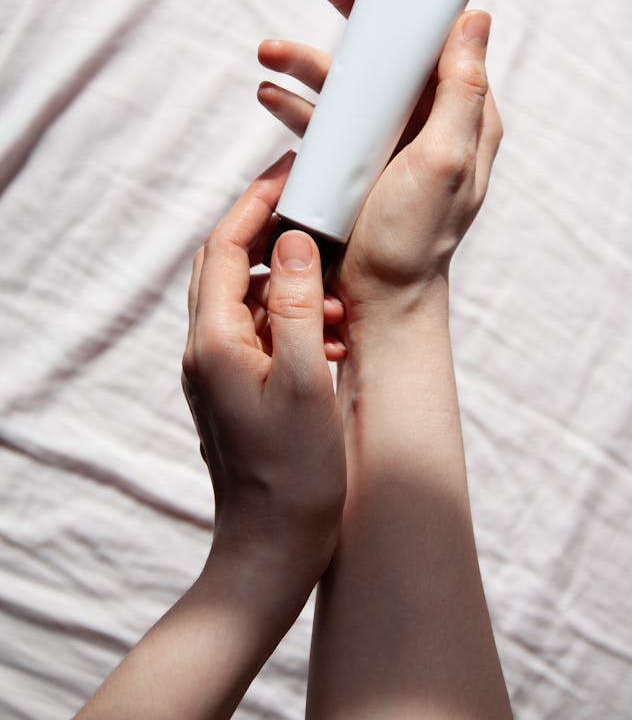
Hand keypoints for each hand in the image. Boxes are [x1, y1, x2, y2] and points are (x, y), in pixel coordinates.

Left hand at [182, 152, 345, 589]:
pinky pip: (260, 333)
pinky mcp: (237, 389)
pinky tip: (331, 334)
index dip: (256, 202)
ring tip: (337, 292)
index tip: (293, 172)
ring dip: (289, 281)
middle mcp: (205, 350)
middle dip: (271, 231)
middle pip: (228, 264)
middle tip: (320, 209)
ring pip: (247, 298)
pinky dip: (292, 319)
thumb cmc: (293, 474)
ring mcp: (218, 371)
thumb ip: (294, 304)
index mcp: (214, 342)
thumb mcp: (304, 381)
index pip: (223, 246)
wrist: (272, 547)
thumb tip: (291, 239)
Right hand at [257, 0, 501, 315]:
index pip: (442, 29)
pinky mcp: (352, 161)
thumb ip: (462, 90)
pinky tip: (268, 94)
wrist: (376, 304)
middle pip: (387, 41)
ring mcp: (385, 138)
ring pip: (346, 77)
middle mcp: (425, 117)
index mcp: (460, 111)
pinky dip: (295, 101)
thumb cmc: (415, 239)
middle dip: (348, 0)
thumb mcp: (446, 160)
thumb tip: (475, 16)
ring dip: (306, 58)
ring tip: (267, 54)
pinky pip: (322, 117)